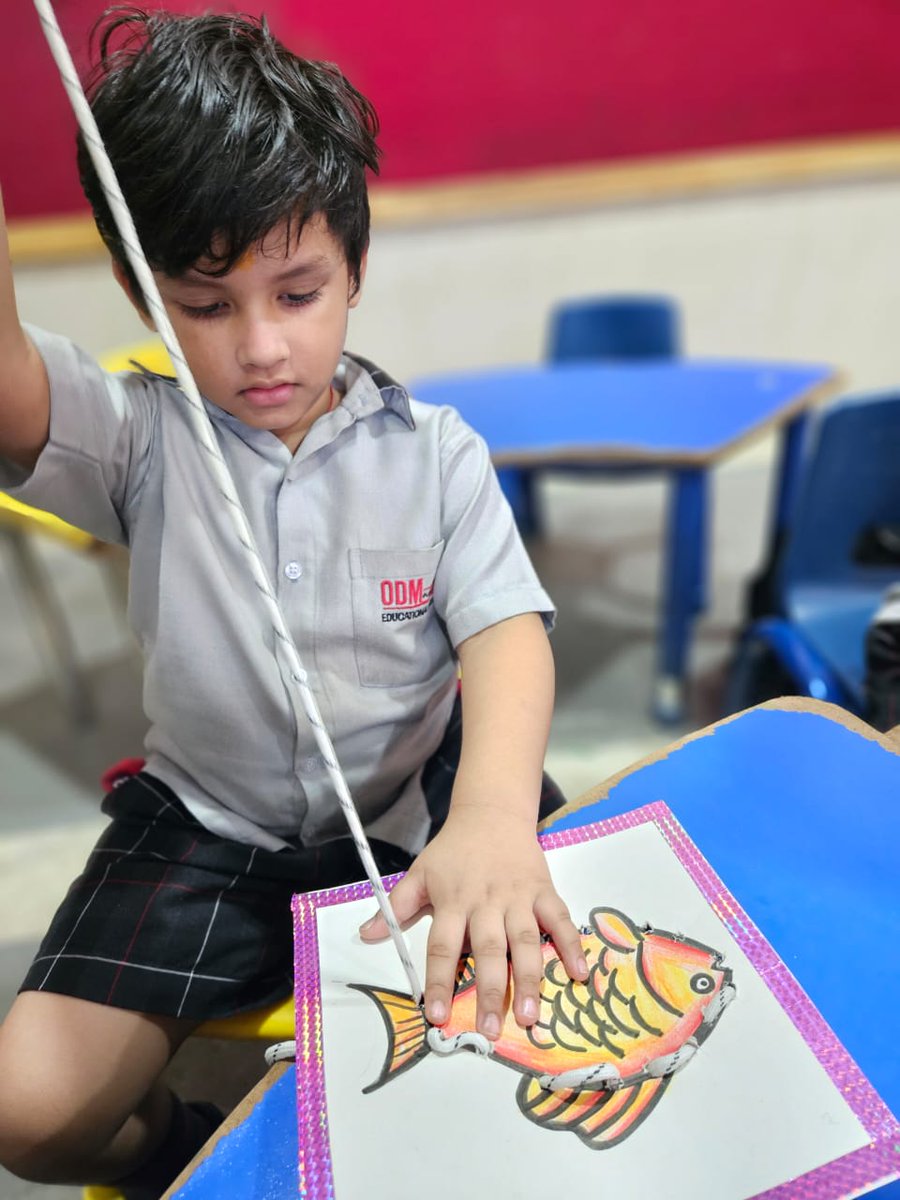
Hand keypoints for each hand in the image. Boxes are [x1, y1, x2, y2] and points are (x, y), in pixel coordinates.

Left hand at [359, 804, 587, 1037]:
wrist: (491, 813)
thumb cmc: (453, 851)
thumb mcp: (420, 874)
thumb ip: (396, 908)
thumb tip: (365, 936)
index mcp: (453, 901)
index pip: (443, 947)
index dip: (439, 982)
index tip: (435, 1016)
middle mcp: (486, 902)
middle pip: (488, 950)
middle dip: (489, 992)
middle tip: (490, 1032)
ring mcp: (519, 896)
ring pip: (525, 940)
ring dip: (528, 979)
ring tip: (529, 1016)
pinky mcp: (544, 890)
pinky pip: (560, 919)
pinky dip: (571, 945)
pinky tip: (579, 974)